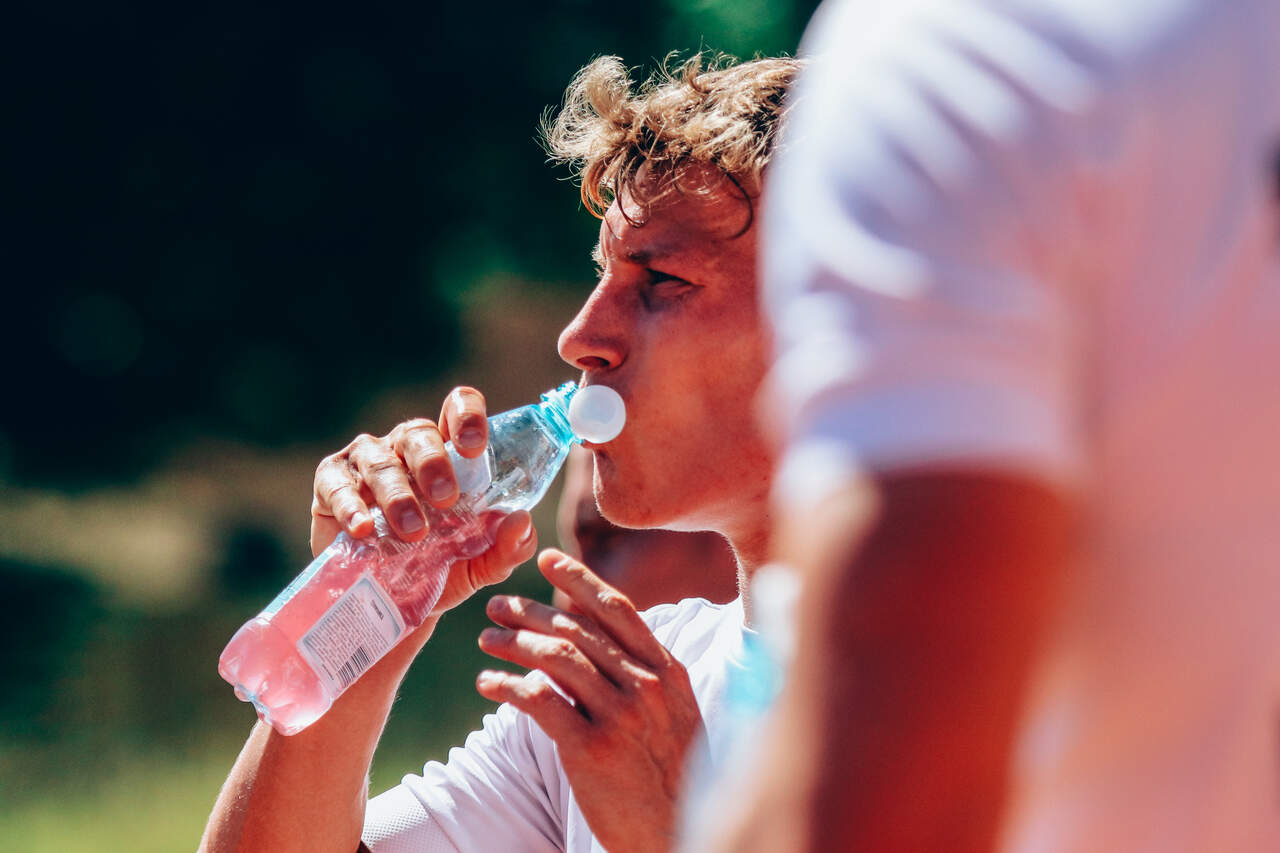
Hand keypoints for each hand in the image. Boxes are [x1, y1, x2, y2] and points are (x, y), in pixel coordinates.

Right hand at [309, 386, 537, 616]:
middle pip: (418, 433)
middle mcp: (405, 448)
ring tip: (413, 533)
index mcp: (448, 453)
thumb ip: (508, 546)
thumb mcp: (482, 564)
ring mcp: (365, 463)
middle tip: (447, 501)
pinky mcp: (329, 486)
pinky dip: (351, 506)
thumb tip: (522, 522)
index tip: (474, 447)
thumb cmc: (441, 570)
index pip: (458, 408)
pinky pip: (336, 485)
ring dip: (398, 496)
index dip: (466, 416)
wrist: (390, 608)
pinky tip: (364, 529)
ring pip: (380, 461)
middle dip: (434, 464)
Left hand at [476, 548, 703, 852]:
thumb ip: (644, 673)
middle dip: (531, 611)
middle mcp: (646, 685)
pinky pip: (538, 702)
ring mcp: (619, 716)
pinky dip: (507, 686)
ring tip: (485, 641)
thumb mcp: (676, 713)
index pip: (618, 609)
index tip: (548, 560)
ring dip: (513, 643)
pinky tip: (487, 683)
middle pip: (579, 630)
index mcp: (668, 671)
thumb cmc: (671, 776)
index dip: (580, 580)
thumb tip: (598, 637)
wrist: (675, 832)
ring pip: (556, 658)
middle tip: (497, 605)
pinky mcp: (590, 750)